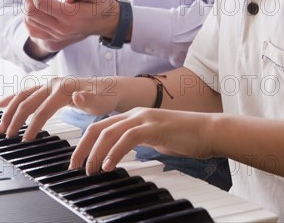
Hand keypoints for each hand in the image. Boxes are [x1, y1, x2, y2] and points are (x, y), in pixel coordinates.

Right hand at [0, 76, 119, 139]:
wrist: (110, 88)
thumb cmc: (105, 97)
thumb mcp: (100, 102)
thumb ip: (88, 100)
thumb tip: (78, 96)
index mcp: (64, 88)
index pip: (43, 109)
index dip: (32, 126)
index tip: (25, 141)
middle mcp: (54, 83)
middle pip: (28, 101)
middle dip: (15, 119)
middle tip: (6, 136)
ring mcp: (51, 84)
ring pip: (24, 95)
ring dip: (10, 110)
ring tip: (1, 126)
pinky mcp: (49, 87)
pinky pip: (28, 92)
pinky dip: (14, 98)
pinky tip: (2, 103)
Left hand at [22, 0, 119, 53]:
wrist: (108, 22)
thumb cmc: (103, 4)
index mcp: (71, 17)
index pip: (42, 3)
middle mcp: (61, 29)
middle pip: (32, 13)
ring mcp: (57, 35)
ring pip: (30, 22)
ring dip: (26, 5)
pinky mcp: (54, 38)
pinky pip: (33, 31)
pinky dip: (28, 18)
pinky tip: (32, 7)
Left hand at [69, 107, 219, 173]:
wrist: (209, 131)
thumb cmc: (186, 137)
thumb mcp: (155, 138)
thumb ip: (140, 141)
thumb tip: (126, 152)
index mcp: (134, 116)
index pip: (101, 126)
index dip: (86, 143)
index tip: (78, 160)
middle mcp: (136, 114)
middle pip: (98, 127)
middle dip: (82, 147)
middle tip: (75, 166)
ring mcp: (145, 118)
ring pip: (109, 132)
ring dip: (96, 152)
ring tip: (90, 169)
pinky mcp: (154, 127)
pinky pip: (128, 137)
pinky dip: (115, 151)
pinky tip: (109, 165)